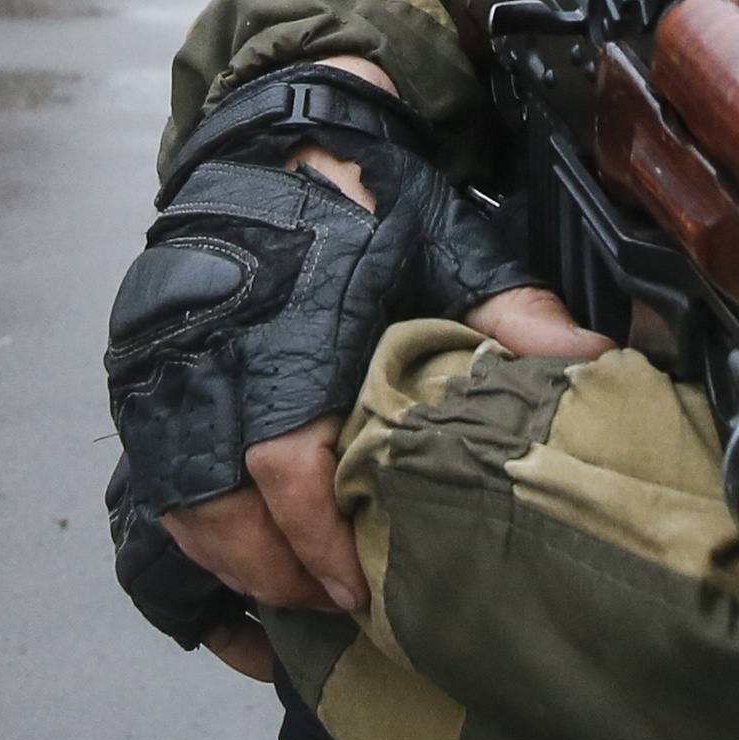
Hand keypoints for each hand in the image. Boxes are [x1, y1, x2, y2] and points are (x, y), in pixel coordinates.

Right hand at [162, 240, 610, 620]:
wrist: (279, 132)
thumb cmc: (368, 199)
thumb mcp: (450, 244)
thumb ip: (511, 313)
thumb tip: (600, 363)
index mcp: (293, 330)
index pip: (285, 465)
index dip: (315, 541)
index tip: (355, 590)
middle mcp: (213, 353)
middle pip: (218, 506)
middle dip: (272, 574)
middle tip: (329, 607)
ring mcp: (163, 363)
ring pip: (175, 501)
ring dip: (228, 561)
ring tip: (290, 590)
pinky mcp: (138, 367)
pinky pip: (147, 475)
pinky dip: (187, 530)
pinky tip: (235, 557)